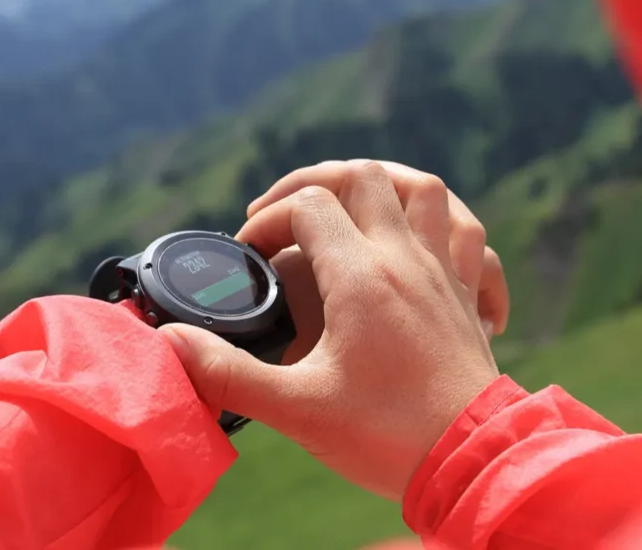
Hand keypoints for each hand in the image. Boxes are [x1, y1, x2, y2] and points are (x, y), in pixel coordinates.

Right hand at [161, 161, 503, 500]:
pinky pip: (470, 236)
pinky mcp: (467, 297)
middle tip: (286, 213)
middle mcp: (407, 260)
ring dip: (386, 183)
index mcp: (362, 276)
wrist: (471, 463)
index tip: (249, 255)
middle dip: (317, 181)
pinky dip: (447, 225)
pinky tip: (427, 244)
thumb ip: (228, 373)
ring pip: (425, 190)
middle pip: (366, 177)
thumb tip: (170, 344)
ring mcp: (444, 273)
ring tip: (353, 200)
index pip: (309, 206)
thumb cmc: (388, 436)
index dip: (269, 219)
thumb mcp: (296, 409)